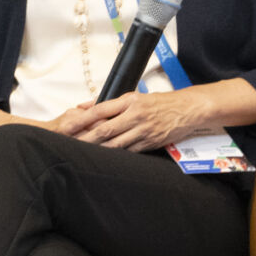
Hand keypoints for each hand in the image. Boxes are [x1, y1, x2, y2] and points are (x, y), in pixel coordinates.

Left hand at [60, 86, 208, 151]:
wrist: (188, 110)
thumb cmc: (161, 103)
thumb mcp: (135, 97)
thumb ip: (111, 104)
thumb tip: (86, 106)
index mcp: (131, 101)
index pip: (100, 110)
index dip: (81, 119)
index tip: (67, 125)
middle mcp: (136, 116)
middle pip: (105, 130)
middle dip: (85, 139)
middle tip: (69, 144)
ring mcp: (143, 131)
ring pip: (115, 144)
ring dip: (97, 150)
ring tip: (81, 153)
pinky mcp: (150, 144)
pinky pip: (128, 152)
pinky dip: (115, 155)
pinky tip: (103, 159)